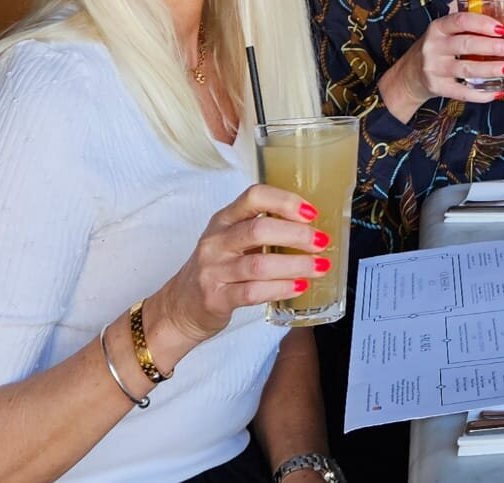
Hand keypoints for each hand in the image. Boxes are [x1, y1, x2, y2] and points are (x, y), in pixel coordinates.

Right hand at [146, 185, 329, 346]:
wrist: (180, 307)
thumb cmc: (218, 269)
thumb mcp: (233, 240)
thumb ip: (264, 229)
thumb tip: (314, 227)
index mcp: (224, 220)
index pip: (254, 196)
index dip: (285, 201)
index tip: (312, 212)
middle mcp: (216, 241)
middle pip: (259, 229)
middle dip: (297, 235)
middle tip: (322, 242)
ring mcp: (213, 270)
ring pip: (259, 264)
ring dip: (296, 265)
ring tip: (320, 267)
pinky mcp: (215, 299)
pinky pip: (252, 292)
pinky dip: (281, 288)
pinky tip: (299, 287)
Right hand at [383, 10, 503, 111]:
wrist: (409, 75)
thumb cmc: (435, 50)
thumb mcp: (443, 33)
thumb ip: (467, 28)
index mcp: (438, 28)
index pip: (461, 21)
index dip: (483, 23)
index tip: (502, 28)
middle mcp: (433, 47)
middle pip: (466, 45)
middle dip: (492, 46)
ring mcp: (434, 69)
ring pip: (467, 69)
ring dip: (491, 69)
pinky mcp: (438, 88)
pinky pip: (463, 92)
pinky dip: (482, 94)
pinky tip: (497, 91)